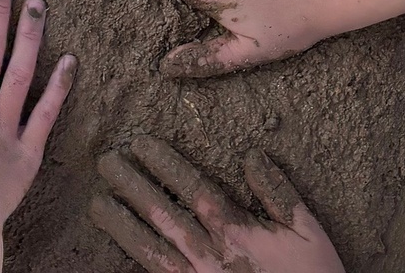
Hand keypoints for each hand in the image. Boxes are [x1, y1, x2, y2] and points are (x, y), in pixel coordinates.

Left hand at [91, 136, 344, 272]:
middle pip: (162, 214)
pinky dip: (134, 263)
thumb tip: (251, 155)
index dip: (164, 164)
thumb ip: (279, 193)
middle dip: (131, 185)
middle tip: (105, 161)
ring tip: (97, 201)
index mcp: (236, 232)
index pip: (192, 188)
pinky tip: (115, 249)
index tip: (140, 143)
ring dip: (121, 223)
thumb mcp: (307, 232)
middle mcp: (209, 255)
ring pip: (149, 249)